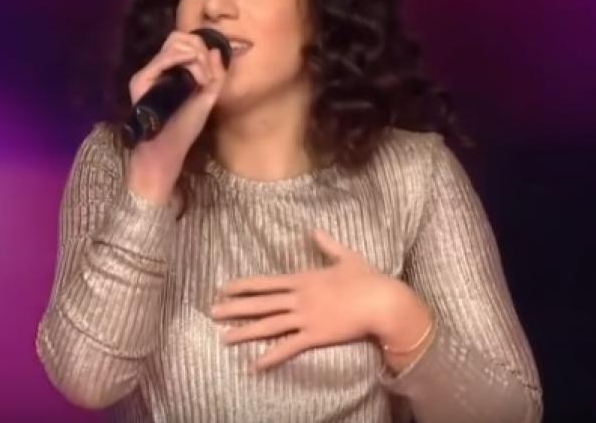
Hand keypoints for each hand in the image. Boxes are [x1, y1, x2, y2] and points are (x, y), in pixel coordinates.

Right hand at [125, 29, 227, 203]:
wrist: (168, 149)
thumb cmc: (185, 127)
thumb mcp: (208, 98)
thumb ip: (216, 74)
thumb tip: (216, 49)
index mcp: (173, 69)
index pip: (185, 42)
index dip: (202, 49)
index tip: (211, 75)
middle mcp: (159, 67)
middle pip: (179, 36)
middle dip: (200, 49)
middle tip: (207, 76)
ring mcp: (149, 72)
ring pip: (174, 43)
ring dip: (196, 58)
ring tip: (202, 81)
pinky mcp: (142, 79)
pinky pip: (165, 57)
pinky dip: (185, 61)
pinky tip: (195, 77)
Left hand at [210, 228, 407, 371]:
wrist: (382, 301)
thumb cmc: (368, 279)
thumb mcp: (347, 256)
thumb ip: (327, 244)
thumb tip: (314, 230)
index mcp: (303, 279)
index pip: (266, 283)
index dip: (243, 286)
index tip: (224, 288)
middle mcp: (299, 298)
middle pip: (260, 303)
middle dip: (235, 308)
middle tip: (212, 312)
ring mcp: (305, 317)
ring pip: (268, 325)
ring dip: (245, 332)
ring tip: (224, 338)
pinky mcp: (315, 336)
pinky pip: (288, 348)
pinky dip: (270, 357)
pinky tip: (254, 365)